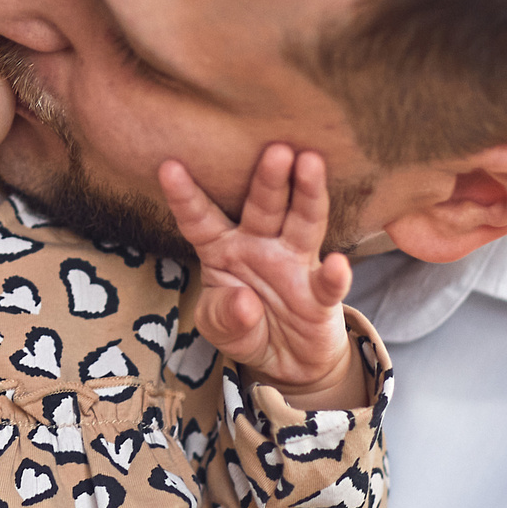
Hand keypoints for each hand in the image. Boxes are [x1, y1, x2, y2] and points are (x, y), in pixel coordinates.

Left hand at [160, 145, 362, 404]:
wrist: (286, 359)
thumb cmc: (243, 326)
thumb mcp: (218, 326)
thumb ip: (223, 315)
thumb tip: (244, 303)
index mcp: (222, 247)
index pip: (200, 219)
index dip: (185, 196)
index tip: (169, 166)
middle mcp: (260, 245)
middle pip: (263, 206)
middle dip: (268, 178)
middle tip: (275, 149)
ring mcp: (294, 264)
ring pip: (302, 223)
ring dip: (307, 195)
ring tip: (310, 163)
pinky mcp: (321, 294)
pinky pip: (328, 283)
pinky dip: (334, 275)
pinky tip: (337, 263)